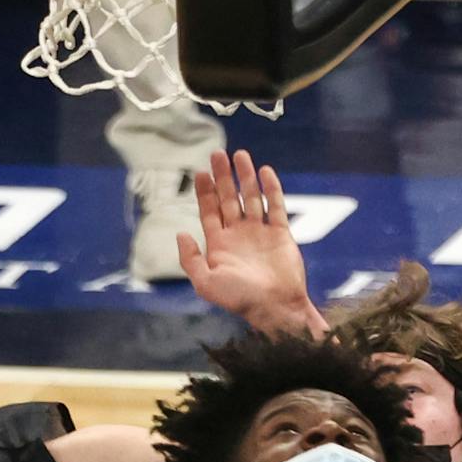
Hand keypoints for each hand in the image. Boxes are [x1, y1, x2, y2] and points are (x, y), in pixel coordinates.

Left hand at [178, 150, 327, 337]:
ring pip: (251, 197)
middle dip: (223, 177)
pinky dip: (271, 188)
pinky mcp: (281, 234)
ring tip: (241, 156)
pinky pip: (276, 206)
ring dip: (245, 177)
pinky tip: (265, 171)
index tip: (201, 172)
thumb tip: (180, 233)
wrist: (276, 307)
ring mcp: (260, 233)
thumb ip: (190, 259)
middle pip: (228, 198)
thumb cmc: (240, 298)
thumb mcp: (205, 282)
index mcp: (219, 245)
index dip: (204, 191)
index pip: (209, 211)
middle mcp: (239, 235)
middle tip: (217, 154)